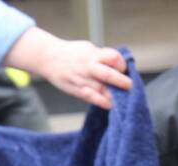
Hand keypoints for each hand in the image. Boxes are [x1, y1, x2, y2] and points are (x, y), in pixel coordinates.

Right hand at [4, 27, 131, 109]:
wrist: (48, 59)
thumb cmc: (72, 54)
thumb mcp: (88, 48)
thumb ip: (102, 57)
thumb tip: (119, 66)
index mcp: (93, 55)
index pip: (113, 58)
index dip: (122, 64)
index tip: (123, 69)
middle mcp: (88, 68)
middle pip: (109, 75)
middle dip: (123, 82)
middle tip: (129, 86)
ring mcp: (83, 80)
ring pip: (103, 90)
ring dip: (115, 95)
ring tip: (122, 98)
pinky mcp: (77, 91)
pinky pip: (93, 99)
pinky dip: (103, 102)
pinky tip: (110, 104)